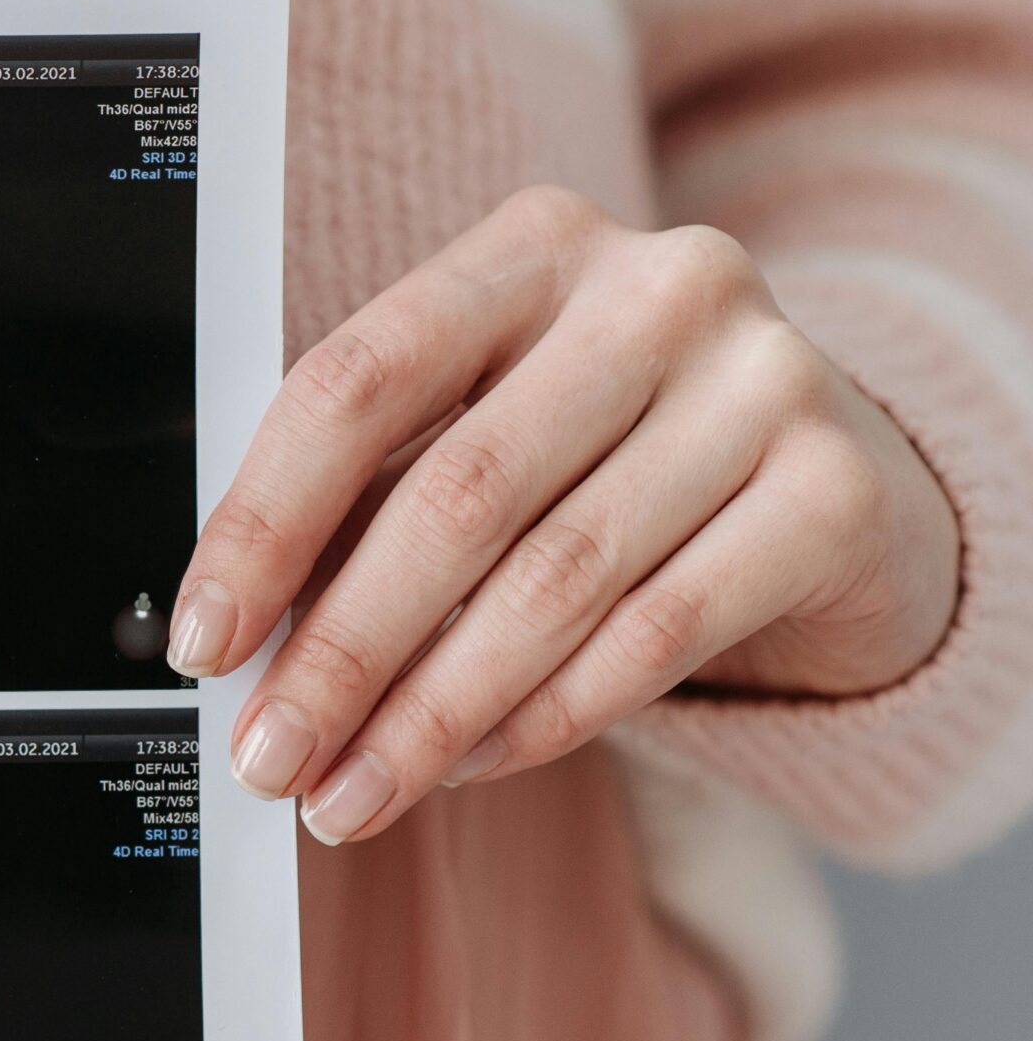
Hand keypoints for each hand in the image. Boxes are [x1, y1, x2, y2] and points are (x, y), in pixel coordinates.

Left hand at [167, 186, 959, 844]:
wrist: (830, 473)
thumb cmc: (615, 447)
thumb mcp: (486, 426)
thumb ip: (371, 503)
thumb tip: (240, 639)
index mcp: (532, 248)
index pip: (358, 381)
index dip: (265, 522)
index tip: (205, 638)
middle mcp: (655, 291)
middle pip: (454, 493)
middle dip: (342, 650)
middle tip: (271, 752)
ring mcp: (762, 381)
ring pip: (554, 579)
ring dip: (429, 712)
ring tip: (350, 792)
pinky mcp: (835, 492)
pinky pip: (657, 634)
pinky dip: (543, 717)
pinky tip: (465, 765)